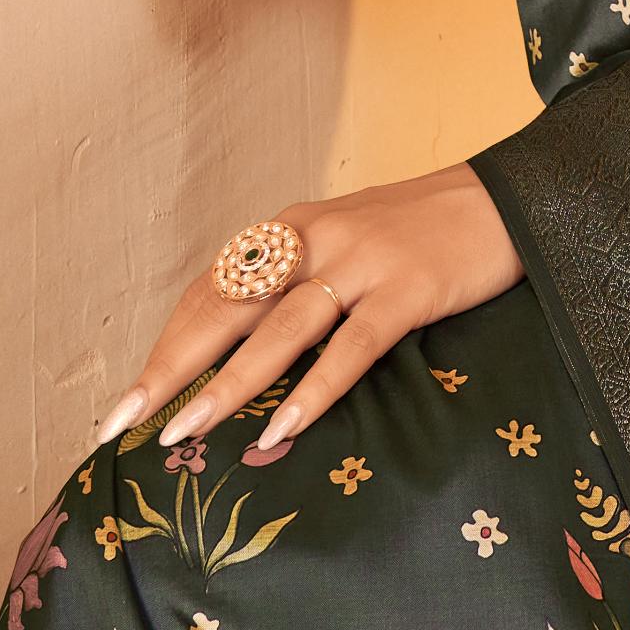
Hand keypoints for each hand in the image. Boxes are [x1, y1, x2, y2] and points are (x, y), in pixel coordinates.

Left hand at [103, 169, 526, 461]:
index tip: (130, 398)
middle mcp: (314, 238)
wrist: (505, 199)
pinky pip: (352, 346)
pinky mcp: (407, 289)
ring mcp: (360, 262)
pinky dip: (314, 388)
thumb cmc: (419, 232)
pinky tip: (283, 426)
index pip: (210, 290)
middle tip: (125, 422)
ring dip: (228, 383)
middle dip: (171, 369)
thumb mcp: (344, 244)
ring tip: (186, 431)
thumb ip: (297, 286)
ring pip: (280, 330)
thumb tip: (241, 355)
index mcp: (290, 228)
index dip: (167, 345)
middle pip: (227, 308)